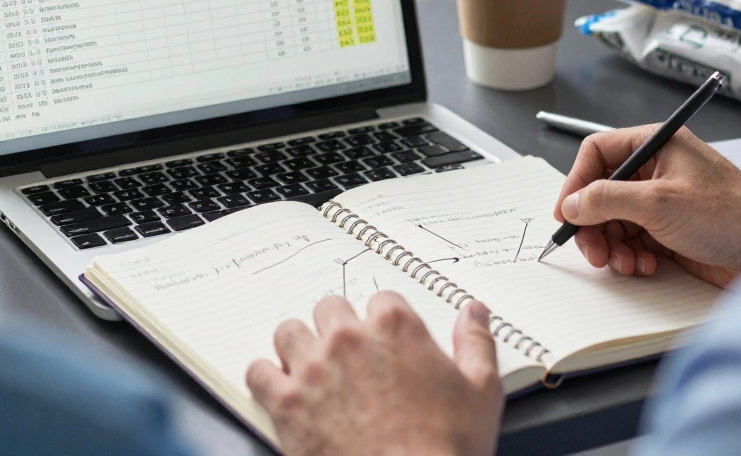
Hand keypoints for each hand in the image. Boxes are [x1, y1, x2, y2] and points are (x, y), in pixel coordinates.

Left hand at [247, 293, 502, 455]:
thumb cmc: (445, 450)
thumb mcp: (482, 392)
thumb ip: (477, 342)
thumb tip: (474, 312)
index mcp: (396, 328)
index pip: (382, 300)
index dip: (384, 323)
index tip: (385, 342)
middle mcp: (349, 339)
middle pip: (330, 309)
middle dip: (338, 329)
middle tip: (349, 357)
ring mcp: (313, 369)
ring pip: (289, 332)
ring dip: (299, 346)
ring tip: (311, 368)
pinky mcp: (286, 404)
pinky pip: (259, 372)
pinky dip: (267, 379)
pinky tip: (281, 391)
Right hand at [555, 126, 740, 286]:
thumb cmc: (732, 215)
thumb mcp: (659, 203)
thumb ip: (607, 199)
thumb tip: (573, 204)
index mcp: (657, 145)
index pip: (598, 153)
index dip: (577, 182)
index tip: (566, 213)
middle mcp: (658, 170)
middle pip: (602, 192)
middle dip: (594, 224)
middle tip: (592, 251)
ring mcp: (664, 202)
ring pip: (615, 221)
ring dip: (613, 246)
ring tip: (626, 263)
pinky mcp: (672, 231)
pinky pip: (634, 241)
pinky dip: (632, 257)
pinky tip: (645, 267)